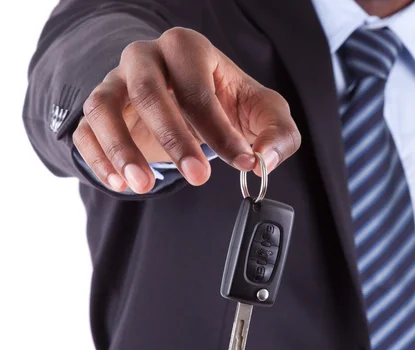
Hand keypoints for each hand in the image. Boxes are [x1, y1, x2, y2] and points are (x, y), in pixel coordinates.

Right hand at [73, 27, 300, 192]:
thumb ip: (277, 133)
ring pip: (104, 108)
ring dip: (122, 149)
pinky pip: (85, 130)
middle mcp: (146, 57)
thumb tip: (263, 162)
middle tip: (200, 178)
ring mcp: (115, 81)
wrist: (189, 98)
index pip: (199, 90)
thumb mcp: (262, 111)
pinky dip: (98, 158)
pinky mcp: (98, 109)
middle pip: (149, 92)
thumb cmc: (227, 101)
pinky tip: (120, 183)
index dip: (221, 131)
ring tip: (144, 185)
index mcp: (188, 49)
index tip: (244, 163)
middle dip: (174, 139)